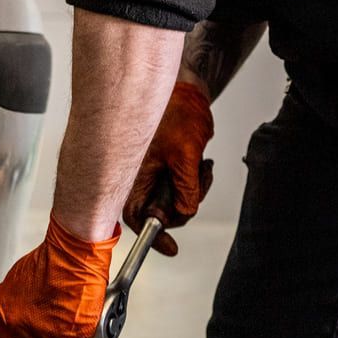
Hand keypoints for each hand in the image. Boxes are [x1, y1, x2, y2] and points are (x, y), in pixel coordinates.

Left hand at [0, 213, 119, 337]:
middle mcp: (24, 332)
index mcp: (5, 317)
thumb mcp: (16, 277)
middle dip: (43, 331)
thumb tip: (1, 302)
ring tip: (69, 310)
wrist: (73, 255)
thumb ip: (7, 298)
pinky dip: (82, 336)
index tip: (25, 325)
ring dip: (63, 334)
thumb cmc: (50, 260)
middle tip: (53, 311)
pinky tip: (82, 317)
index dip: (17, 332)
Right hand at [123, 81, 213, 256]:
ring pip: (174, 199)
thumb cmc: (179, 112)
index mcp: (135, 174)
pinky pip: (181, 186)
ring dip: (194, 189)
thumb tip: (184, 212)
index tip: (170, 247)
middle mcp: (140, 176)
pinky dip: (195, 181)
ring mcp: (153, 172)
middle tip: (198, 184)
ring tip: (202, 167)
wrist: (188, 90)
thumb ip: (185, 189)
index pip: (136, 217)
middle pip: (160, 211)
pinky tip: (201, 163)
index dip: (152, 235)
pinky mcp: (165, 167)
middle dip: (184, 205)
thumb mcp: (186, 155)